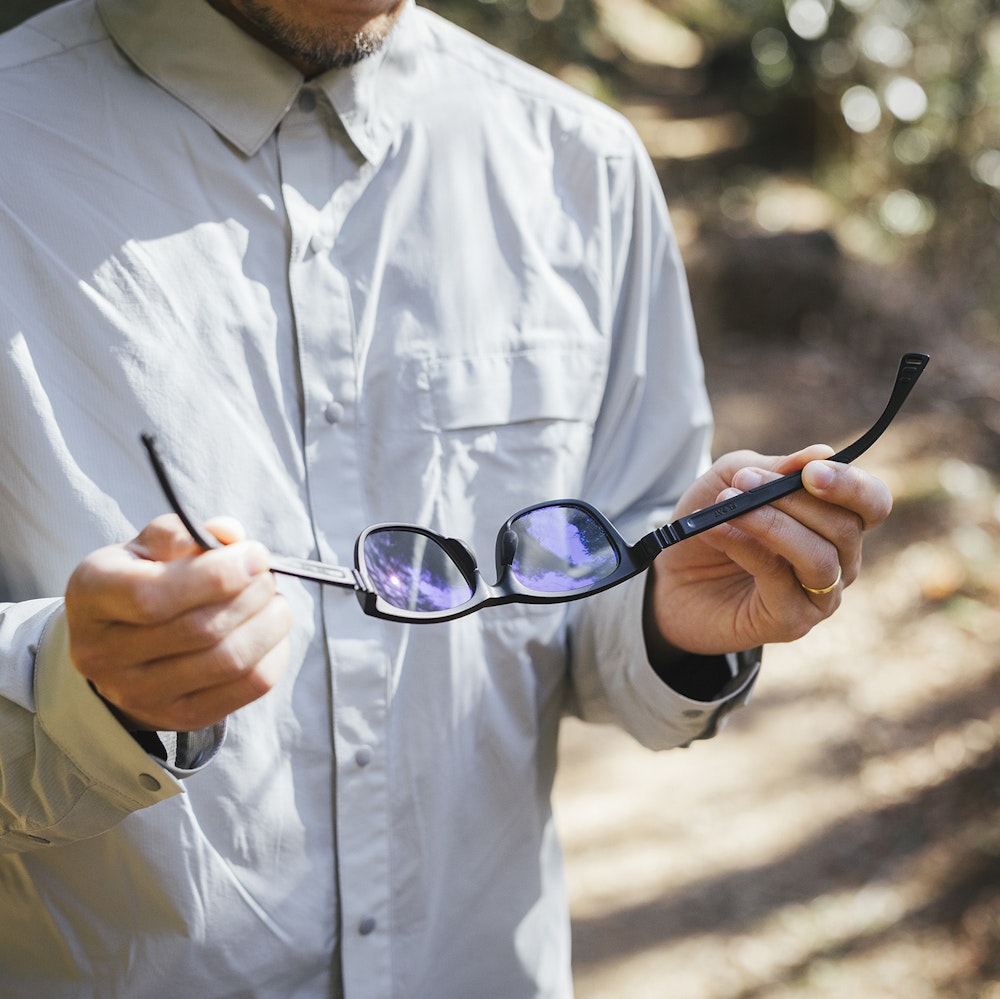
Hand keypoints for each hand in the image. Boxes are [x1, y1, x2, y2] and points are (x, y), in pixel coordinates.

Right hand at [65, 515, 292, 732]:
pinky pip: (249, 686)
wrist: (120, 646)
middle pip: (201, 629)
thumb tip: (231, 536)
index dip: (217, 575)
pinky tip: (271, 629)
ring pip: (230, 660)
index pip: (154, 596)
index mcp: (93, 597)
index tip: (254, 555)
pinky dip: (274, 652)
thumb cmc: (142, 581)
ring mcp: (141, 694)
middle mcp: (105, 653)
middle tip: (266, 575)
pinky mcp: (182, 717)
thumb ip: (185, 534)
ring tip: (273, 600)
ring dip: (269, 623)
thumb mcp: (148, 547)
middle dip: (252, 594)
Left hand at [647, 445, 892, 655]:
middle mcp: (839, 561)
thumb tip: (822, 452)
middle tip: (743, 481)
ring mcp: (819, 596)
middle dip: (793, 499)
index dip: (851, 485)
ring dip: (771, 523)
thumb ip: (775, 467)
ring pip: (818, 557)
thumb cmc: (712, 520)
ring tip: (727, 504)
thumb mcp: (734, 479)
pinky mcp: (791, 622)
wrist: (670, 574)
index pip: (872, 503)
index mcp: (836, 521)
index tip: (810, 471)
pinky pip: (779, 579)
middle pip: (845, 528)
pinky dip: (745, 547)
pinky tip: (716, 530)